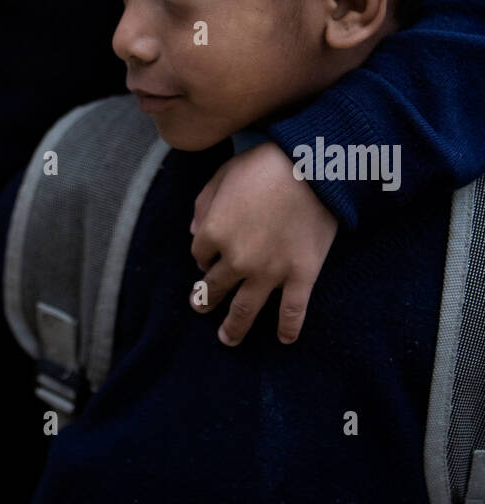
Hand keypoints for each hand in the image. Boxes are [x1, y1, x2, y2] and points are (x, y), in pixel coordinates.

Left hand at [189, 141, 338, 345]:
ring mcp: (269, 272)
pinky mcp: (301, 276)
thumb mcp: (223, 174)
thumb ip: (203, 204)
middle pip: (215, 287)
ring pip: (245, 309)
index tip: (208, 256)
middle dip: (205, 299)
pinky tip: (284, 339)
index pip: (199, 254)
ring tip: (226, 339)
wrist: (310, 165)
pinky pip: (292, 312)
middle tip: (200, 307)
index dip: (203, 255)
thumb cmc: (264, 164)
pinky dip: (288, 328)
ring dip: (233, 327)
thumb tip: (193, 231)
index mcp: (214, 232)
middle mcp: (236, 259)